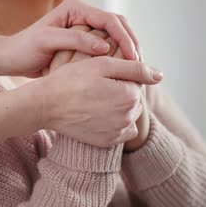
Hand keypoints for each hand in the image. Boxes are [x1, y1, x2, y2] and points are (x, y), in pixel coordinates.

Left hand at [0, 0, 139, 76]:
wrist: (10, 58)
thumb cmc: (24, 49)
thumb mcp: (48, 42)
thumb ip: (75, 40)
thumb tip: (105, 47)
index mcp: (75, 8)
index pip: (110, 19)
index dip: (125, 38)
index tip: (133, 58)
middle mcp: (82, 14)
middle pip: (117, 24)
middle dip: (131, 43)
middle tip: (140, 65)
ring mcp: (83, 26)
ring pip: (115, 35)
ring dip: (127, 50)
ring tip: (135, 70)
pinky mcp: (82, 40)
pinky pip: (106, 46)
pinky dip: (116, 57)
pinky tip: (122, 72)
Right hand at [44, 25, 150, 150]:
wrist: (45, 105)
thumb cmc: (71, 80)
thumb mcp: (102, 65)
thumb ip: (135, 68)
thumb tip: (160, 75)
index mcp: (130, 95)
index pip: (136, 81)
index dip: (118, 75)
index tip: (99, 75)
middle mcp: (128, 116)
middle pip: (132, 98)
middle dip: (120, 91)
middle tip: (94, 86)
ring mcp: (117, 131)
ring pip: (127, 114)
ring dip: (116, 106)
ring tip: (93, 99)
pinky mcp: (106, 142)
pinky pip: (120, 130)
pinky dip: (113, 122)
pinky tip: (96, 114)